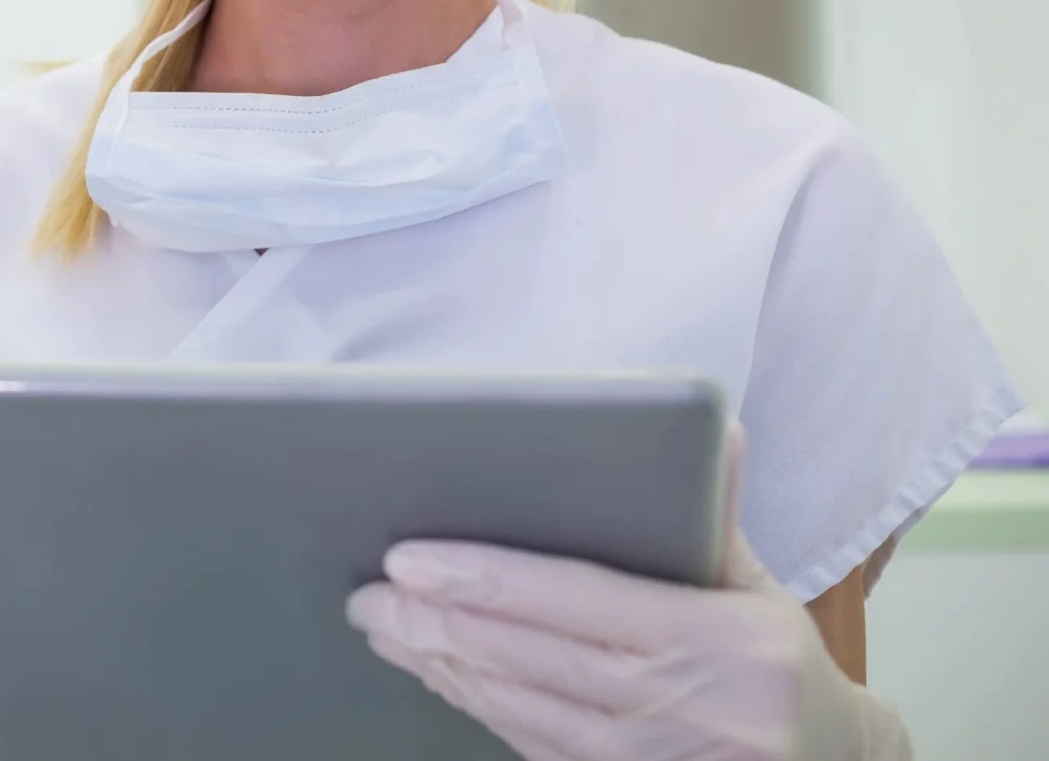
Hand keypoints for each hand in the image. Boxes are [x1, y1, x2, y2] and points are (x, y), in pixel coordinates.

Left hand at [345, 431, 913, 760]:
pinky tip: (438, 675)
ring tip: (383, 629)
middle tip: (368, 595)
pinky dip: (478, 707)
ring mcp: (650, 760)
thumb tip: (709, 422)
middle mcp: (681, 705)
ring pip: (521, 709)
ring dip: (442, 668)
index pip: (577, 599)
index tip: (411, 561)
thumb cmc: (780, 662)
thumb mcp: (760, 587)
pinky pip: (533, 747)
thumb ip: (715, 511)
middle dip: (437, 626)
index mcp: (715, 639)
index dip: (486, 580)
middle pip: (531, 659)